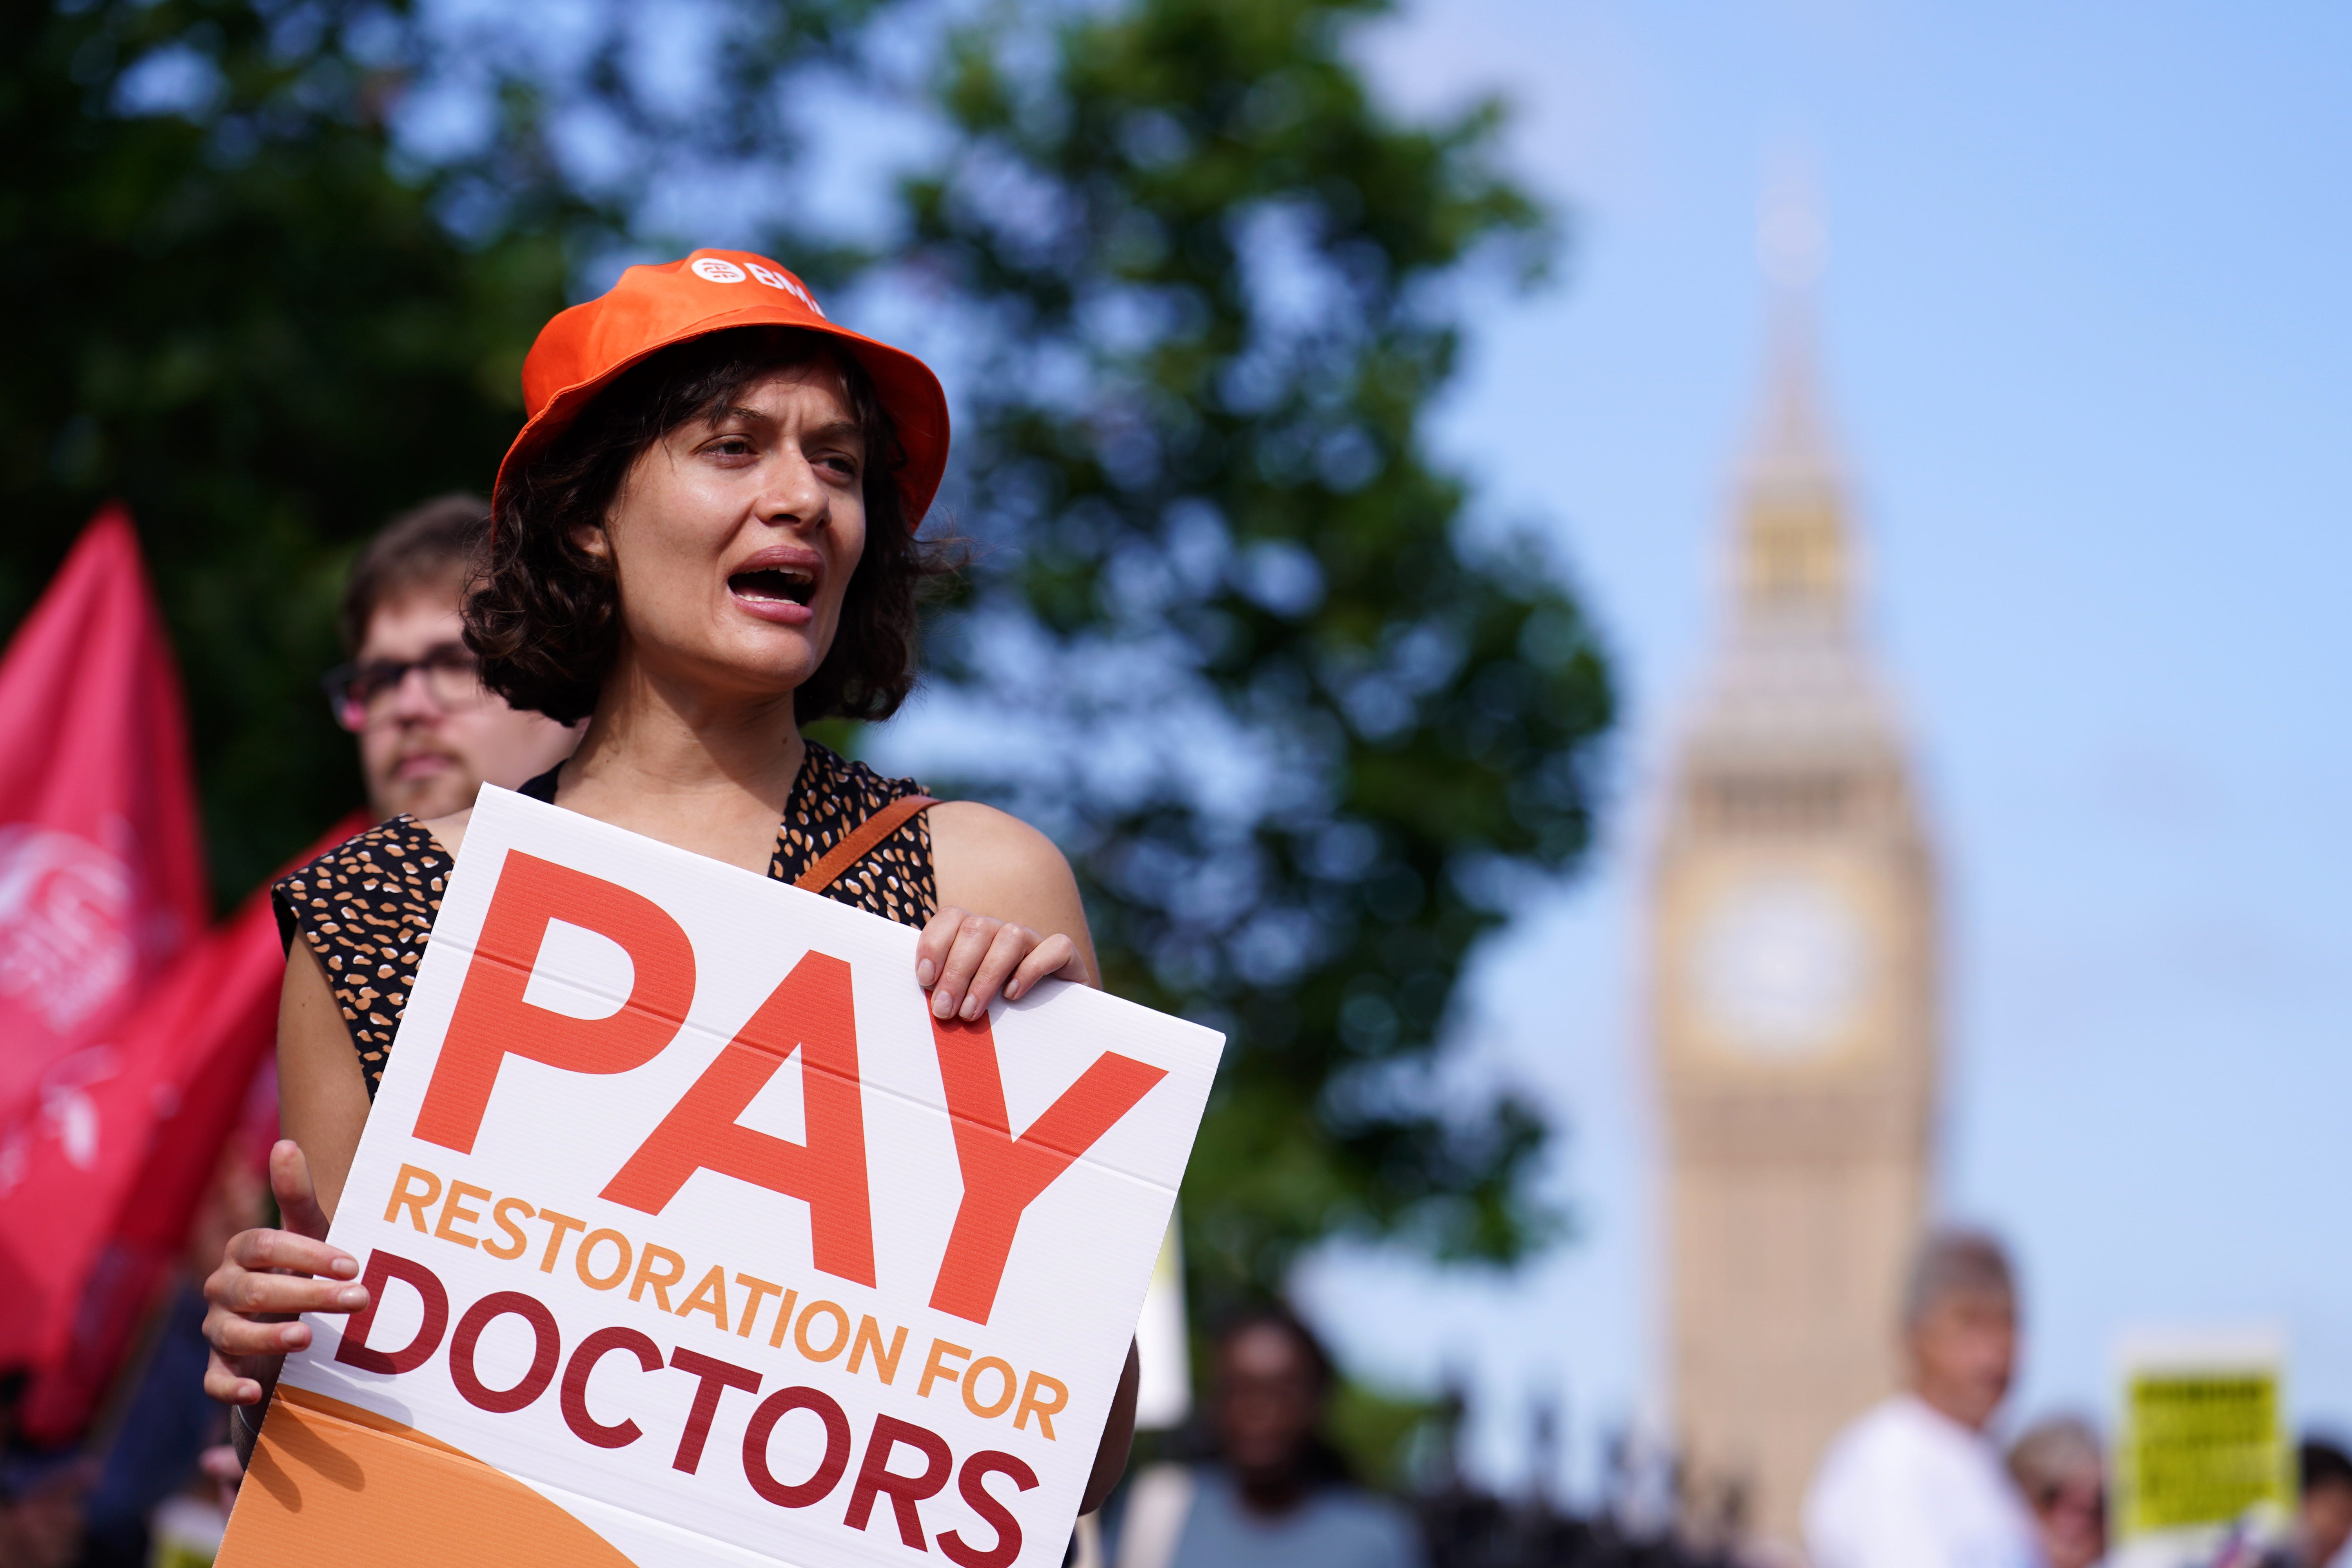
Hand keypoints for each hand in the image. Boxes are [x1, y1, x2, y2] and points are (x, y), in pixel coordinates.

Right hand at [202, 1140, 366, 1410]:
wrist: (289, 1320)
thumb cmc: (302, 1269)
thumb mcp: (309, 1233)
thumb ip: (296, 1194)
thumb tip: (285, 1143)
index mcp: (244, 1251)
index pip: (265, 1245)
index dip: (308, 1254)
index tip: (353, 1265)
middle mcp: (223, 1287)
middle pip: (255, 1290)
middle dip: (308, 1295)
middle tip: (359, 1299)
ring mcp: (218, 1328)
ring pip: (232, 1333)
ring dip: (270, 1337)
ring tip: (307, 1339)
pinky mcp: (221, 1367)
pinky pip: (215, 1380)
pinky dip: (231, 1386)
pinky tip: (256, 1391)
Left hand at [915, 906, 1087, 1020]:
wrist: (1051, 1033)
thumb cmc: (994, 1020)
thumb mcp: (962, 1003)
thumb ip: (943, 993)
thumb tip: (917, 999)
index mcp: (975, 936)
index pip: (952, 917)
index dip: (934, 944)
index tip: (925, 979)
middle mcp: (1003, 933)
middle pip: (977, 928)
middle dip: (956, 971)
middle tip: (944, 1011)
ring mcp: (1036, 943)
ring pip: (1011, 936)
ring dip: (986, 975)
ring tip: (971, 1013)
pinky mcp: (1067, 960)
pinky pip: (1056, 947)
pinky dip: (1032, 969)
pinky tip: (1013, 995)